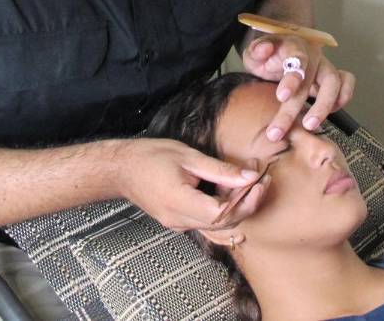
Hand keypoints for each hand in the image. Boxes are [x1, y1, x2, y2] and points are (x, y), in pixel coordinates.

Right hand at [114, 139, 268, 231]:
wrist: (121, 169)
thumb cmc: (151, 157)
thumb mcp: (188, 157)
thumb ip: (220, 170)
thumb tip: (250, 176)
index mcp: (180, 202)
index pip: (222, 213)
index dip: (245, 201)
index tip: (258, 181)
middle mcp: (179, 220)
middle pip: (223, 223)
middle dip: (247, 204)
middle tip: (261, 182)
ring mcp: (178, 224)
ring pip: (216, 226)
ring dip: (236, 209)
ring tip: (250, 187)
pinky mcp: (178, 222)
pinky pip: (206, 225)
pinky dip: (223, 217)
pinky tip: (235, 208)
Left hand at [243, 34, 355, 140]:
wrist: (278, 52)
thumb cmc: (266, 55)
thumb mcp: (254, 52)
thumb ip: (257, 51)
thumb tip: (264, 50)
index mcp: (293, 46)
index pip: (298, 59)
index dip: (292, 79)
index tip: (282, 97)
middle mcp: (313, 55)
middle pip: (312, 78)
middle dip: (297, 106)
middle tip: (280, 130)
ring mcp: (324, 65)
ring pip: (334, 82)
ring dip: (323, 106)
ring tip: (309, 126)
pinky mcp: (332, 76)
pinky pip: (347, 82)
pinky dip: (344, 97)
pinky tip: (331, 112)